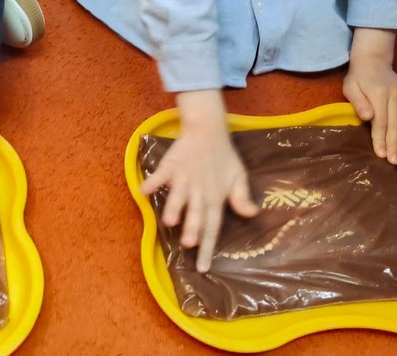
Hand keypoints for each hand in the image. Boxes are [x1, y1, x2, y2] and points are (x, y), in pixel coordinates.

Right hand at [140, 90, 258, 272]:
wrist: (209, 129)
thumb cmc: (224, 156)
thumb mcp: (239, 177)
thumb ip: (242, 198)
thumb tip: (252, 214)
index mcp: (216, 198)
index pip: (213, 227)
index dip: (208, 248)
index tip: (203, 267)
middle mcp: (200, 191)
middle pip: (196, 213)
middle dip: (192, 228)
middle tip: (188, 244)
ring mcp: (185, 178)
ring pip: (179, 196)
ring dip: (174, 207)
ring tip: (169, 221)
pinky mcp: (172, 165)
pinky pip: (161, 174)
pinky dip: (153, 181)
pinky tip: (144, 191)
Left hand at [344, 29, 396, 163]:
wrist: (373, 62)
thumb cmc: (359, 78)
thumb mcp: (351, 87)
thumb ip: (358, 102)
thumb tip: (367, 117)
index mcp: (379, 94)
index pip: (380, 121)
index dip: (380, 138)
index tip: (381, 154)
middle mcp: (396, 95)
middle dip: (395, 144)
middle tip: (394, 161)